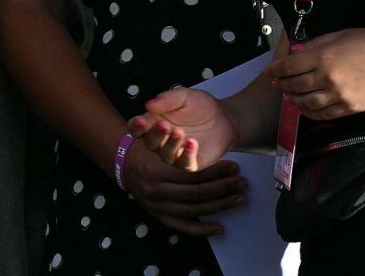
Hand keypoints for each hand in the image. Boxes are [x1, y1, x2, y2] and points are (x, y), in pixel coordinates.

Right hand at [120, 142, 245, 236]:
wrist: (123, 163)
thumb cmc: (144, 146)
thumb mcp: (153, 135)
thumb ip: (168, 134)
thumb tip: (192, 137)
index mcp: (156, 170)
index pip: (192, 174)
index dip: (216, 171)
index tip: (234, 165)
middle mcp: (156, 191)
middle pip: (196, 193)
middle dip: (223, 188)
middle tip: (241, 181)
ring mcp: (157, 207)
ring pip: (193, 210)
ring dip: (219, 205)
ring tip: (238, 197)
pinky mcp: (159, 216)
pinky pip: (182, 227)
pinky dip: (201, 230)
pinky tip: (219, 228)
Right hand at [128, 88, 238, 172]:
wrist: (224, 117)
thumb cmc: (200, 106)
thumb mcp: (184, 96)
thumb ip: (167, 99)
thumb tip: (148, 104)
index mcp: (154, 123)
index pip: (137, 128)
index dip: (136, 126)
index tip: (140, 121)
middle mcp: (162, 141)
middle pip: (150, 143)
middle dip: (155, 134)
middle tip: (163, 124)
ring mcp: (176, 154)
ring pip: (166, 155)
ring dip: (171, 145)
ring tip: (179, 132)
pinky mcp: (191, 163)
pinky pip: (185, 164)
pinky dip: (188, 155)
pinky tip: (192, 143)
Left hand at [267, 28, 364, 119]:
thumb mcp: (341, 35)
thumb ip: (317, 45)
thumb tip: (297, 52)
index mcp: (323, 56)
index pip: (289, 66)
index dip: (276, 69)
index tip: (271, 71)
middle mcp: (327, 78)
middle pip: (294, 85)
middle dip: (282, 85)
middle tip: (278, 83)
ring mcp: (338, 96)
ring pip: (305, 103)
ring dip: (293, 100)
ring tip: (289, 96)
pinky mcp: (349, 109)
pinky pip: (323, 115)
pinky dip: (309, 112)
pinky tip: (306, 108)